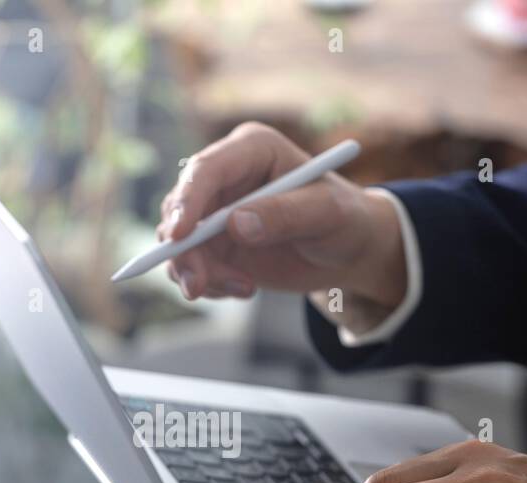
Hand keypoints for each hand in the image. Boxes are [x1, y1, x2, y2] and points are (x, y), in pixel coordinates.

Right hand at [156, 122, 406, 314]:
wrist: (347, 250)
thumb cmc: (345, 219)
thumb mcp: (327, 214)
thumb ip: (286, 215)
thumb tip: (236, 225)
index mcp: (252, 150)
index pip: (205, 169)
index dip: (187, 201)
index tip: (179, 237)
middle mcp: (226, 177)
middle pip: (180, 209)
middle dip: (184, 250)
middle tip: (198, 286)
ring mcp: (216, 212)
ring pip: (180, 243)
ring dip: (200, 273)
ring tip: (244, 288)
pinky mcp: (215, 244)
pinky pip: (191, 265)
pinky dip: (210, 284)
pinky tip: (245, 288)